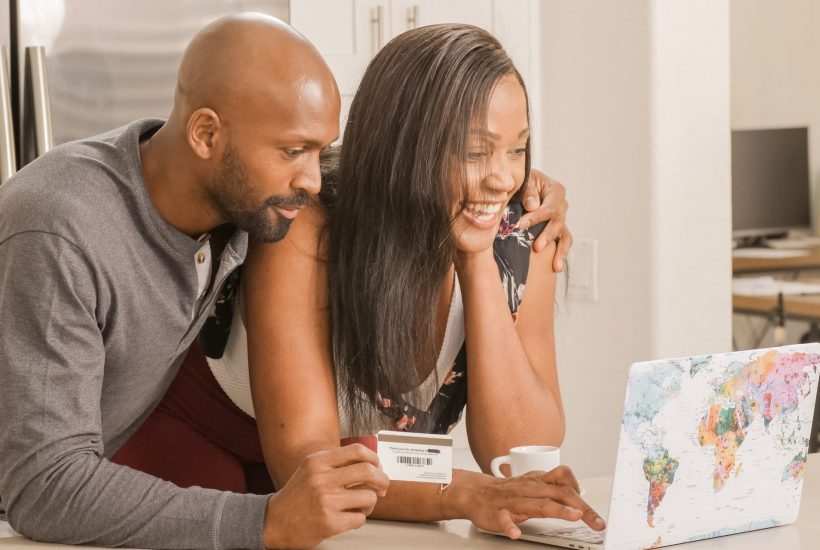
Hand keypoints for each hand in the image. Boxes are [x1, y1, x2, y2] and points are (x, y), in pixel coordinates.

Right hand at [262, 444, 389, 548]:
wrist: (275, 522)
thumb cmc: (297, 495)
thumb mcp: (311, 468)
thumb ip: (336, 461)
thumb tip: (371, 462)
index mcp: (318, 461)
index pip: (358, 451)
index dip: (375, 458)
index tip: (378, 466)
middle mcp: (322, 479)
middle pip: (368, 471)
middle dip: (382, 480)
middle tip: (383, 487)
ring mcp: (326, 501)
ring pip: (368, 497)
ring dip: (370, 503)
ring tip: (361, 505)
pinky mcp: (330, 523)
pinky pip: (360, 518)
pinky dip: (359, 518)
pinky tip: (348, 517)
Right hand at [443, 467, 604, 539]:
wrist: (475, 493)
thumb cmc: (508, 491)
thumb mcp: (533, 483)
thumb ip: (554, 489)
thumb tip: (579, 497)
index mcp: (538, 482)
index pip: (565, 481)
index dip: (581, 492)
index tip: (593, 512)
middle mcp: (529, 489)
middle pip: (559, 494)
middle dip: (581, 507)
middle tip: (597, 522)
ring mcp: (514, 501)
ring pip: (537, 504)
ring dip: (556, 510)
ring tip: (573, 518)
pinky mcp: (497, 514)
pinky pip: (504, 519)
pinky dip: (510, 527)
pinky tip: (515, 533)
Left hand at [519, 168, 572, 271]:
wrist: (522, 186)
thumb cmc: (522, 182)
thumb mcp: (524, 181)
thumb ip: (528, 192)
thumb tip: (532, 206)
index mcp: (556, 191)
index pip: (549, 207)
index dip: (536, 217)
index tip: (520, 225)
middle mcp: (562, 205)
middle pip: (557, 222)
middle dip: (547, 235)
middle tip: (536, 247)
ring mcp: (561, 218)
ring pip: (564, 236)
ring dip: (559, 251)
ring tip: (555, 266)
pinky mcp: (557, 229)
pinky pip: (563, 242)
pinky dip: (561, 254)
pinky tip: (557, 267)